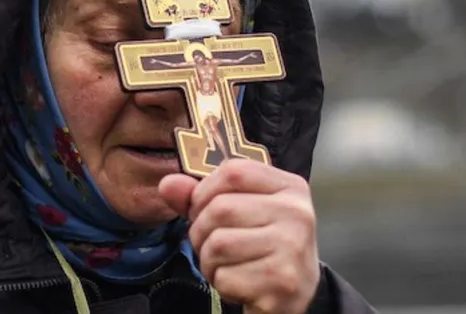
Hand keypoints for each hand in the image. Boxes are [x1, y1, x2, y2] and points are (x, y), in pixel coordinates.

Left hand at [159, 159, 319, 313]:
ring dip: (209, 261)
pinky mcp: (281, 281)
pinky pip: (225, 277)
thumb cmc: (264, 247)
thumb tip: (168, 184)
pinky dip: (221, 284)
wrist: (298, 295)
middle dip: (201, 232)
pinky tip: (239, 284)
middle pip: (220, 208)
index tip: (203, 209)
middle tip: (213, 246)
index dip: (205, 190)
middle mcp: (296, 213)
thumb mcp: (241, 212)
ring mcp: (292, 247)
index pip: (234, 170)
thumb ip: (203, 196)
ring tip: (226, 265)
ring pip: (218, 244)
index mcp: (290, 187)